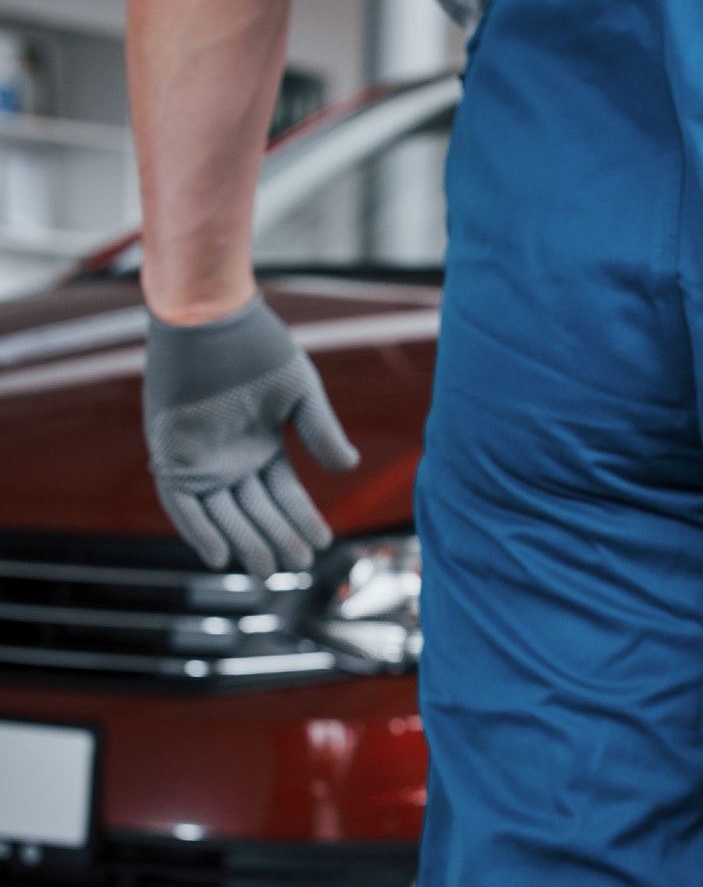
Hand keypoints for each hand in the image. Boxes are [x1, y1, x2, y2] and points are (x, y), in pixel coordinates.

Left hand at [143, 294, 359, 574]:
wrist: (209, 317)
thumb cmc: (254, 345)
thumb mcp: (299, 392)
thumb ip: (320, 431)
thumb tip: (347, 467)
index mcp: (260, 442)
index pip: (283, 492)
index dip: (303, 519)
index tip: (325, 544)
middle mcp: (229, 456)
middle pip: (255, 510)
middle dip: (278, 538)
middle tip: (300, 565)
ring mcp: (199, 458)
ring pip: (223, 514)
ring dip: (244, 542)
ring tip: (270, 569)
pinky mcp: (171, 455)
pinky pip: (181, 504)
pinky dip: (197, 531)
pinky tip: (220, 557)